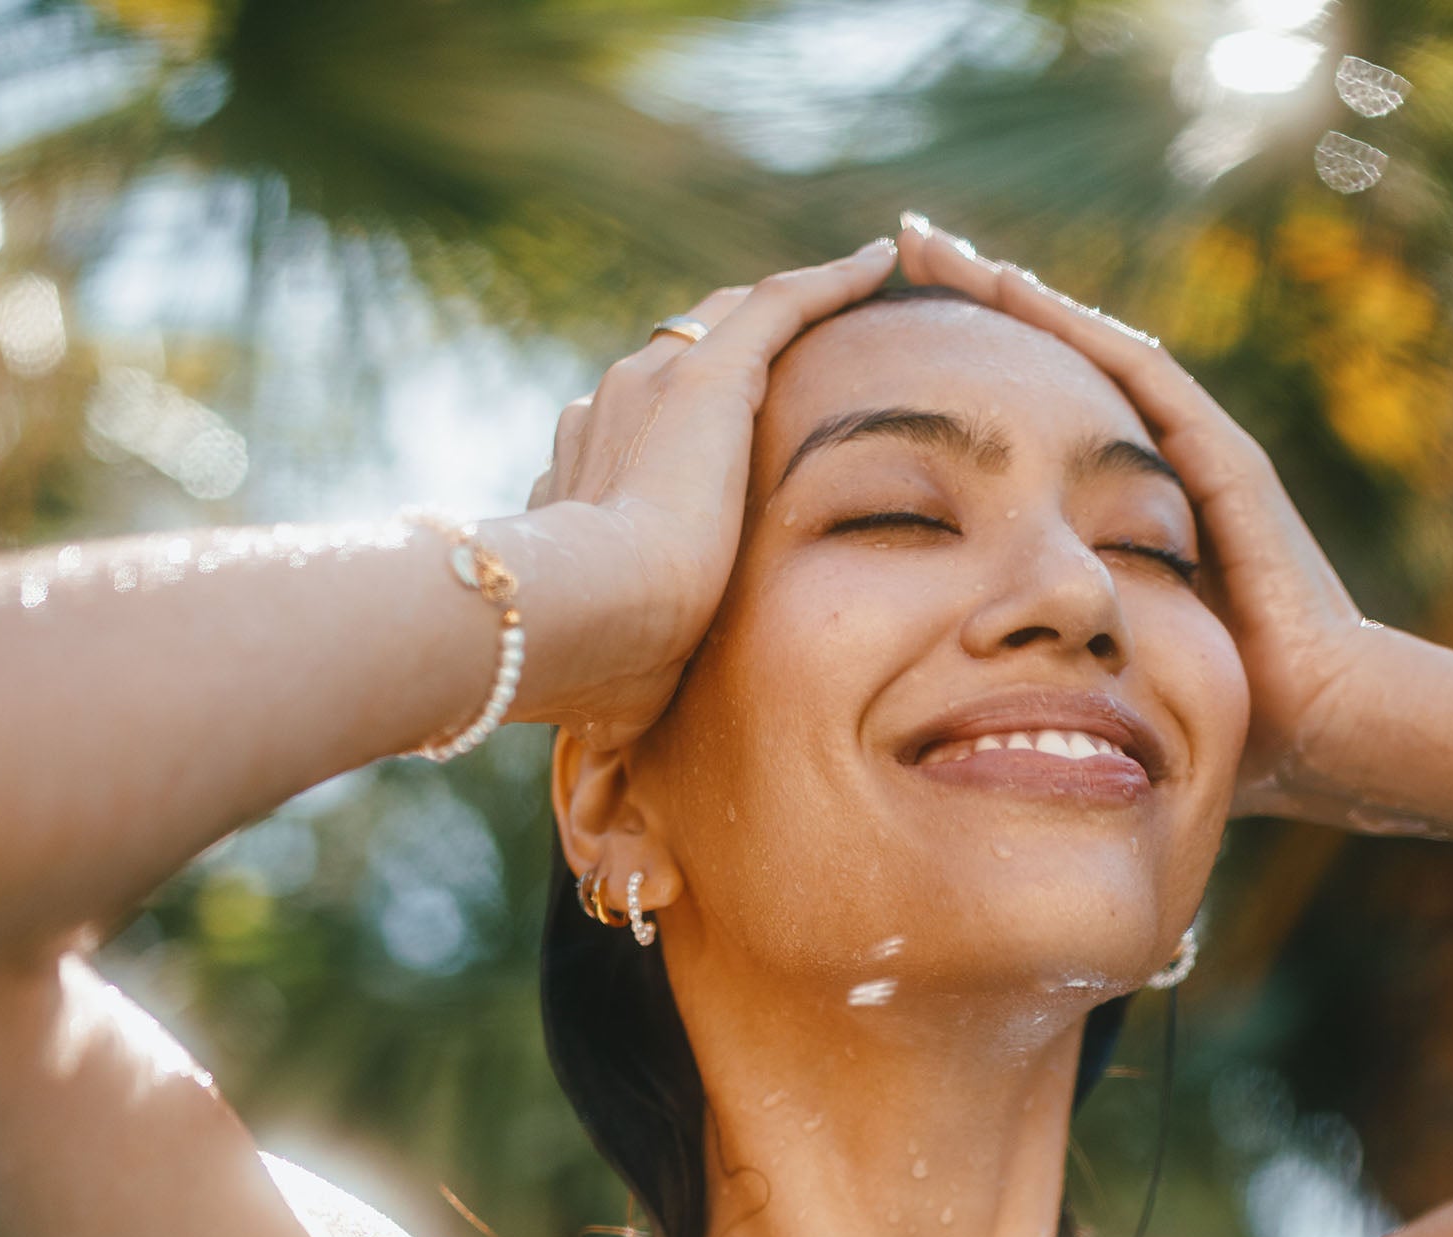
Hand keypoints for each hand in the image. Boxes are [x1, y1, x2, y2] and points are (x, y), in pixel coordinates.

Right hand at [513, 237, 899, 751]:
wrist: (575, 616)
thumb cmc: (589, 665)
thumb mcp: (619, 672)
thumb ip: (629, 681)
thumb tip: (618, 756)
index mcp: (586, 478)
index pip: (642, 435)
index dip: (685, 431)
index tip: (724, 447)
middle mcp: (609, 413)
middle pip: (682, 361)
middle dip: (734, 358)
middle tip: (799, 356)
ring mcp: (652, 386)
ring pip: (728, 324)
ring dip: (786, 311)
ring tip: (852, 293)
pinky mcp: (703, 376)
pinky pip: (777, 306)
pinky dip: (826, 283)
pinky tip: (877, 264)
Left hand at [894, 216, 1370, 818]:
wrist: (1320, 722)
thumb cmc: (1223, 714)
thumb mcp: (1107, 668)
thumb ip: (1050, 651)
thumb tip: (959, 671)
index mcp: (1127, 508)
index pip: (1044, 413)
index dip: (975, 368)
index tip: (892, 329)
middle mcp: (1162, 465)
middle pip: (1061, 361)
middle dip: (982, 300)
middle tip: (908, 242)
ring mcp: (1199, 452)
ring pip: (1093, 350)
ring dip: (1017, 293)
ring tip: (940, 247)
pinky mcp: (1227, 460)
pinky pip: (1144, 378)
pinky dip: (1080, 331)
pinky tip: (1017, 290)